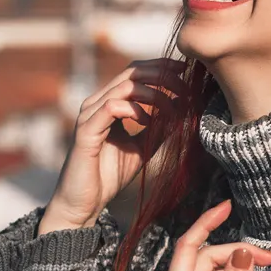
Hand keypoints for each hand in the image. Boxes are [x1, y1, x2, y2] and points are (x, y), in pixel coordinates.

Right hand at [39, 59, 188, 234]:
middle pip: (132, 71)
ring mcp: (90, 114)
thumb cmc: (110, 175)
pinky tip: (149, 123)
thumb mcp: (143, 146)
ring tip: (171, 108)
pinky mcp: (86, 130)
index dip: (162, 67)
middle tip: (185, 87)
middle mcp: (97, 102)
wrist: (84, 203)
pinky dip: (135, 110)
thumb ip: (160, 127)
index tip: (186, 72)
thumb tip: (184, 107)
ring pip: (125, 86)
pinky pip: (112, 107)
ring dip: (154, 94)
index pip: (136, 71)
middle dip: (163, 75)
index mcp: (109, 102)